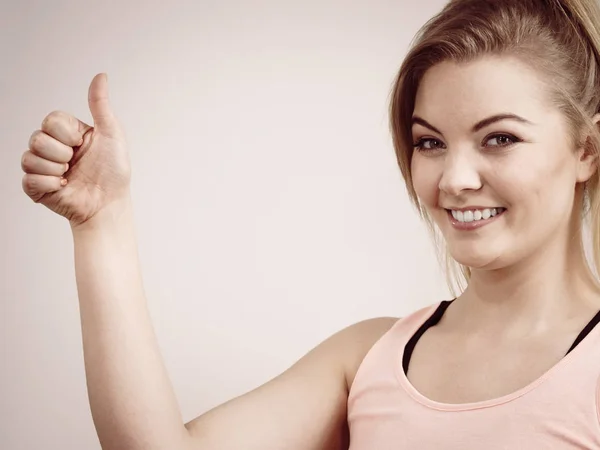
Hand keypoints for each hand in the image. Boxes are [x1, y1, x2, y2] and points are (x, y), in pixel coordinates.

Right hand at [21, 73, 131, 226]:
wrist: (109, 204)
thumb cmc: (114, 172)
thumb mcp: (111, 133)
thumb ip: (100, 105)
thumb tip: (101, 76)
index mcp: (69, 133)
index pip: (51, 120)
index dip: (67, 133)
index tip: (83, 144)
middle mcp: (54, 147)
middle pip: (37, 137)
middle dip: (62, 153)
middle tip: (76, 163)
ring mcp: (43, 167)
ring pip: (30, 157)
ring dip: (56, 169)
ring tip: (70, 176)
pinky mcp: (36, 186)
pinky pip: (29, 178)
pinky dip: (51, 184)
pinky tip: (64, 187)